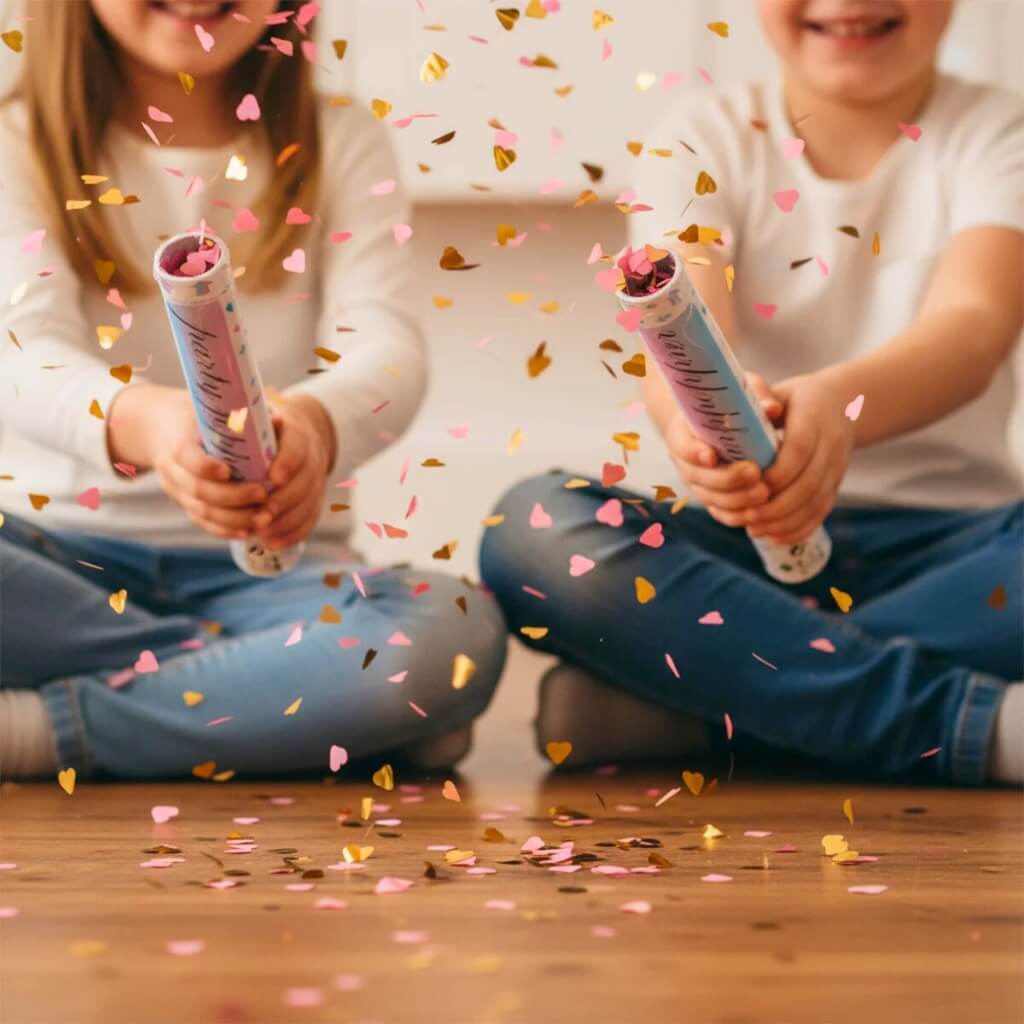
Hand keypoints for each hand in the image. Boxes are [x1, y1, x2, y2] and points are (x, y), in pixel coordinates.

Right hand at [144, 388, 269, 540]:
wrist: (159, 426)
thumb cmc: (196, 414)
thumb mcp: (210, 407)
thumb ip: (241, 415)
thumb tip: (279, 421)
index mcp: (178, 439)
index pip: (187, 457)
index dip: (206, 467)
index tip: (229, 471)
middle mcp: (172, 468)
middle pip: (198, 490)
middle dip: (233, 497)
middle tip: (263, 495)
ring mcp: (176, 489)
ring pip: (201, 511)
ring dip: (235, 519)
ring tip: (263, 518)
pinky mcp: (183, 504)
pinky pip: (202, 522)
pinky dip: (226, 529)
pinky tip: (248, 531)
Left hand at [252, 395, 331, 550]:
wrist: (298, 438)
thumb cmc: (268, 430)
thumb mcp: (260, 420)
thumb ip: (246, 424)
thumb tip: (229, 424)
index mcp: (299, 436)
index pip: (298, 449)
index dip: (288, 464)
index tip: (273, 478)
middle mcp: (312, 461)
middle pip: (305, 484)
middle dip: (284, 501)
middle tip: (263, 513)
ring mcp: (315, 484)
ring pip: (307, 506)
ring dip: (286, 522)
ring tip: (263, 532)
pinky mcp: (314, 502)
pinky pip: (309, 521)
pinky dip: (292, 535)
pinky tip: (272, 544)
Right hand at [666, 372, 784, 527]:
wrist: (726, 423)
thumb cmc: (734, 402)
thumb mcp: (743, 391)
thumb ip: (757, 395)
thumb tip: (773, 408)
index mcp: (683, 431)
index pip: (680, 444)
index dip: (693, 451)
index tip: (712, 455)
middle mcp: (685, 460)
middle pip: (697, 476)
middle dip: (726, 479)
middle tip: (755, 473)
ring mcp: (698, 482)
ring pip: (710, 498)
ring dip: (736, 499)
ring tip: (764, 493)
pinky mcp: (712, 498)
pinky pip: (720, 512)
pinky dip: (738, 515)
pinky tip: (758, 512)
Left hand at [746, 371, 855, 544]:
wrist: (842, 404)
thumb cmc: (795, 399)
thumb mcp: (780, 390)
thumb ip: (762, 397)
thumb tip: (761, 409)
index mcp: (815, 417)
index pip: (801, 448)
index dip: (779, 471)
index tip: (755, 485)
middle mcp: (832, 445)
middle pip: (809, 482)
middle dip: (778, 504)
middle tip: (748, 515)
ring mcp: (838, 468)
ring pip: (816, 502)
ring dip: (784, 521)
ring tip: (754, 528)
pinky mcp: (836, 485)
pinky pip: (821, 512)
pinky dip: (799, 529)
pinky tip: (774, 538)